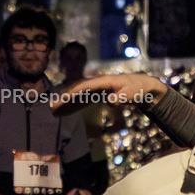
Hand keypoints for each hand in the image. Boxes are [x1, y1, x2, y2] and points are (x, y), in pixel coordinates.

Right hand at [50, 74, 165, 115]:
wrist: (142, 86)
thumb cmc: (137, 88)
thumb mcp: (132, 92)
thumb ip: (121, 96)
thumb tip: (109, 101)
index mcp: (104, 81)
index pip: (86, 86)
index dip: (74, 91)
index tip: (64, 98)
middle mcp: (97, 84)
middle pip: (77, 91)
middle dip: (64, 98)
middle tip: (51, 107)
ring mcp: (96, 90)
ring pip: (78, 97)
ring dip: (66, 104)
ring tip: (53, 112)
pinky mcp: (97, 96)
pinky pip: (83, 102)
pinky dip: (73, 107)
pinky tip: (64, 113)